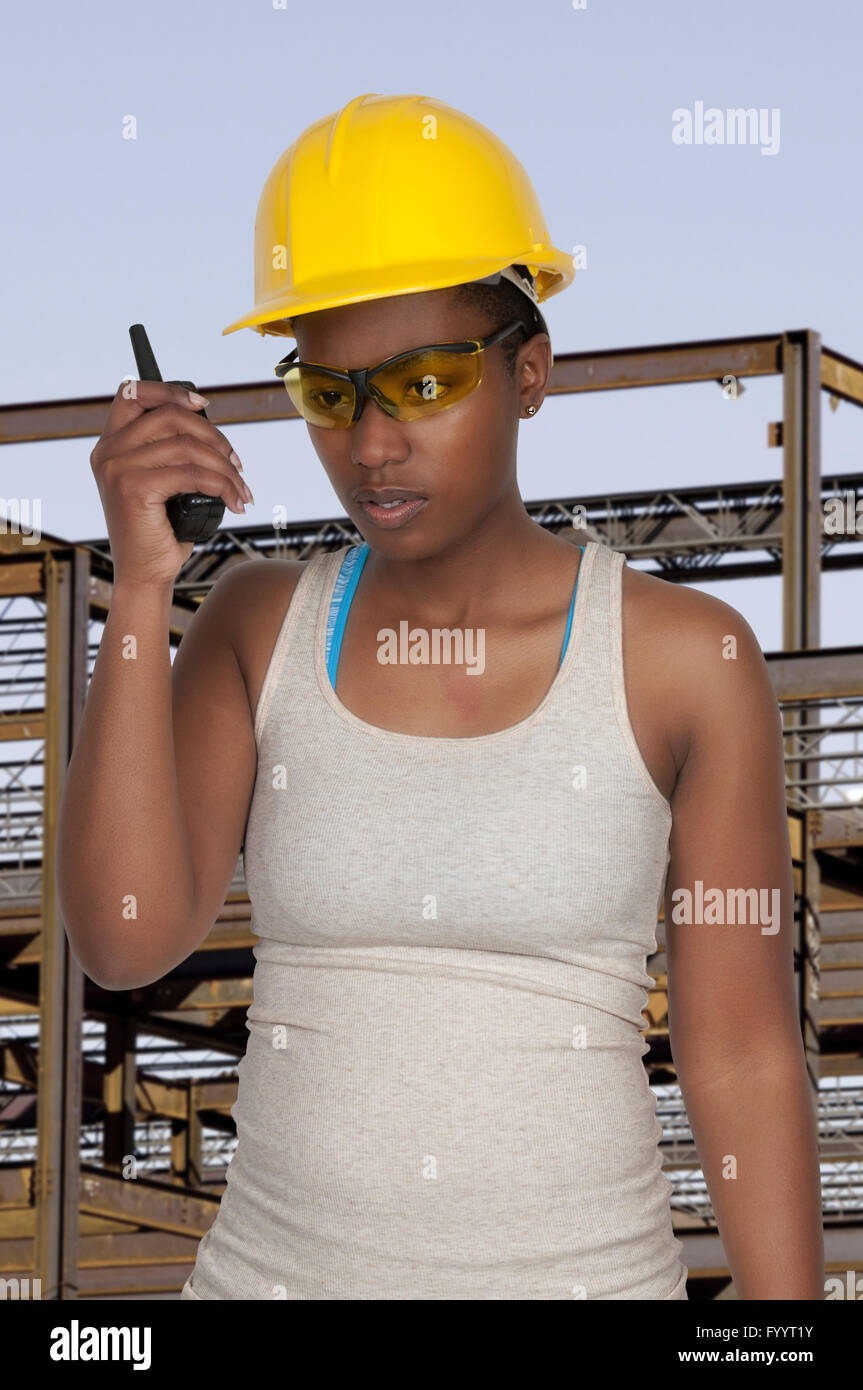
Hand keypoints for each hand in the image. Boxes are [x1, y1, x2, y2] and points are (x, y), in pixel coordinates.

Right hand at [90, 379, 251, 587]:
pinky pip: (192, 474)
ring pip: (186, 446)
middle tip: (236, 463)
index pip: (133, 393)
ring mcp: (118, 468)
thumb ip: (169, 449)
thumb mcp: (160, 481)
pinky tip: (234, 501)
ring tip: (241, 488)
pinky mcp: (134, 488)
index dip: (171, 390)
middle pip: (170, 416)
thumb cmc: (160, 530)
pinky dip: (222, 485)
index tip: (204, 405)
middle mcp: (108, 452)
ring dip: (225, 467)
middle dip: (214, 435)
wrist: (145, 574)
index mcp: (110, 445)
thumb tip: (208, 423)